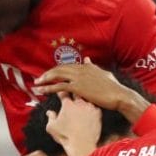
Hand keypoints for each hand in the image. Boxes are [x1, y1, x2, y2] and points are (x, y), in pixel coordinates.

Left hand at [34, 58, 149, 121]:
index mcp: (86, 66)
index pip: (67, 66)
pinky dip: (49, 88)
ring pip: (57, 76)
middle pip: (59, 69)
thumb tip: (88, 59)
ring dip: (45, 80)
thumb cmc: (113, 88)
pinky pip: (59, 86)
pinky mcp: (77, 87)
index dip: (57, 70)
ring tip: (36, 84)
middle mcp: (81, 69)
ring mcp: (78, 77)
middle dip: (47, 73)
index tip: (49, 74)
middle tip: (39, 78)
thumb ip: (93, 67)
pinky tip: (42, 91)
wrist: (119, 95)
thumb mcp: (103, 73)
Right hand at [46, 93, 100, 155]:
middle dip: (73, 91)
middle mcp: (79, 103)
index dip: (61, 91)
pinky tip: (90, 112)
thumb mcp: (52, 127)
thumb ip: (50, 117)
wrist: (82, 145)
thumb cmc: (66, 137)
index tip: (60, 92)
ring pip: (87, 97)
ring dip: (84, 99)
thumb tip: (49, 113)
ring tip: (82, 104)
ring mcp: (90, 107)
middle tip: (72, 96)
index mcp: (67, 104)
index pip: (63, 91)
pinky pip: (95, 106)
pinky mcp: (98, 113)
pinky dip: (92, 108)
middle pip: (76, 91)